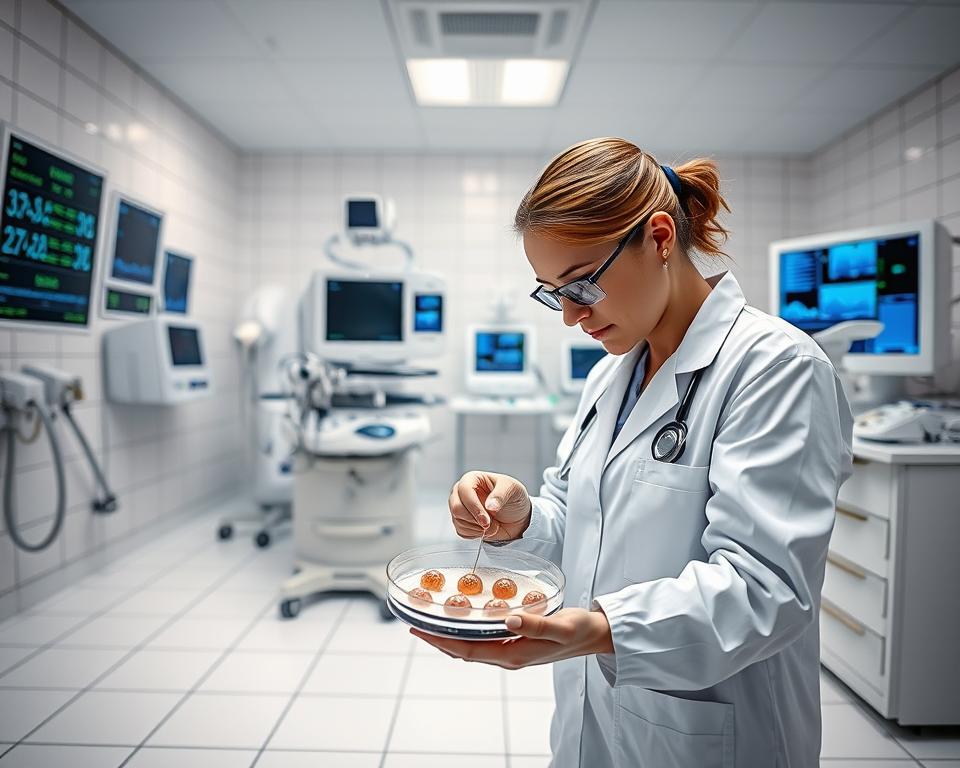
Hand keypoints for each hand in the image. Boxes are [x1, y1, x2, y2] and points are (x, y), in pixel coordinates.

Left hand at [411, 607, 613, 668]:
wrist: (595, 636)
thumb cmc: (579, 629)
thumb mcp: (560, 625)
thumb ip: (535, 623)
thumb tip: (507, 619)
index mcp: (513, 654)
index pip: (466, 650)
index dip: (441, 641)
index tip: (419, 630)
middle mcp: (508, 656)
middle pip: (463, 651)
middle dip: (438, 639)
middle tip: (416, 623)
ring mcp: (512, 652)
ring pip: (472, 647)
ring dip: (451, 636)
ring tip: (432, 621)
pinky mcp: (517, 644)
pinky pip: (484, 641)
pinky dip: (468, 632)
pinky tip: (464, 620)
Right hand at [449, 471, 530, 542]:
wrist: (517, 516)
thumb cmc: (514, 497)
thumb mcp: (513, 490)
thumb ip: (501, 495)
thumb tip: (489, 506)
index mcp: (472, 479)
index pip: (464, 491)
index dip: (474, 507)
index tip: (486, 520)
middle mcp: (462, 492)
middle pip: (457, 507)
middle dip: (474, 520)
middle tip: (490, 525)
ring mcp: (460, 507)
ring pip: (458, 521)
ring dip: (477, 528)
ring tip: (493, 525)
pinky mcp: (461, 522)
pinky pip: (461, 531)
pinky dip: (475, 534)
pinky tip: (486, 529)